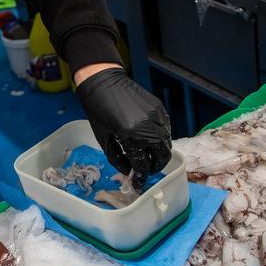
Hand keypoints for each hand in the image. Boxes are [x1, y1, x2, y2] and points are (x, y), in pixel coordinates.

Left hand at [75, 67, 171, 189]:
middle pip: (161, 156)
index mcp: (131, 136)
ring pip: (167, 143)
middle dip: (155, 167)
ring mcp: (157, 117)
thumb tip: (130, 173)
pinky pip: (166, 129)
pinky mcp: (159, 108)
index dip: (141, 177)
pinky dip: (160, 138)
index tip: (138, 183)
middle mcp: (148, 128)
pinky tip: (149, 139)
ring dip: (159, 153)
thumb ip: (118, 159)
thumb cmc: (98, 111)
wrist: (103, 82)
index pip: (142, 165)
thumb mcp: (104, 139)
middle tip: (147, 170)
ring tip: (148, 156)